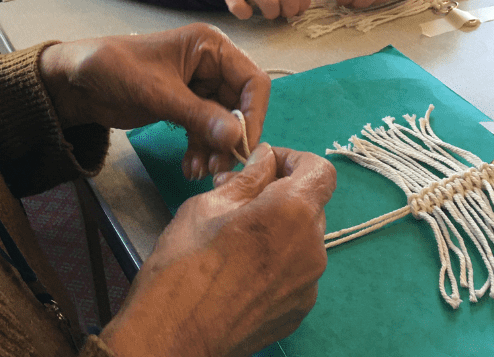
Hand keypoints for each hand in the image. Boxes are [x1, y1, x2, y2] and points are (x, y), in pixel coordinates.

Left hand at [38, 23, 269, 177]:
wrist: (77, 81)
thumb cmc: (115, 69)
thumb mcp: (157, 92)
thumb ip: (198, 115)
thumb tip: (236, 138)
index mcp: (210, 46)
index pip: (252, 80)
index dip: (253, 114)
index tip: (242, 145)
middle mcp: (211, 64)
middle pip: (240, 105)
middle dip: (231, 137)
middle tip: (219, 168)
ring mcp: (199, 86)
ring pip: (224, 122)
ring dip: (215, 148)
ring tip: (200, 172)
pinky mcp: (185, 105)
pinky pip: (205, 129)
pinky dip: (201, 148)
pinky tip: (189, 167)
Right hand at [100, 143, 335, 356]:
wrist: (174, 335)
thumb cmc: (185, 262)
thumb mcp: (210, 204)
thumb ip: (248, 177)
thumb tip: (265, 158)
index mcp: (292, 211)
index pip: (320, 170)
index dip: (294, 159)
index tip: (265, 164)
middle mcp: (312, 248)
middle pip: (310, 204)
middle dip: (281, 193)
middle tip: (238, 196)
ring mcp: (308, 285)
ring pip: (302, 238)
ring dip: (278, 226)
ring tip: (236, 234)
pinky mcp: (298, 311)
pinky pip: (296, 270)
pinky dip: (276, 259)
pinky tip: (240, 267)